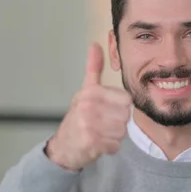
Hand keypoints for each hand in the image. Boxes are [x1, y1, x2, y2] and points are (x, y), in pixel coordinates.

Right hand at [45, 43, 131, 170]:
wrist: (64, 147)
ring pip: (122, 131)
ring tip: (100, 133)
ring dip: (114, 136)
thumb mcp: (85, 90)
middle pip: (126, 116)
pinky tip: (98, 144)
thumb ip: (93, 69)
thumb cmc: (78, 118)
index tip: (107, 110)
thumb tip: (95, 44)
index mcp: (91, 92)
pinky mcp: (91, 142)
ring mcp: (89, 124)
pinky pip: (115, 145)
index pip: (126, 100)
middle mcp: (89, 106)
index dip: (120, 108)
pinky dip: (110, 147)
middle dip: (118, 123)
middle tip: (102, 124)